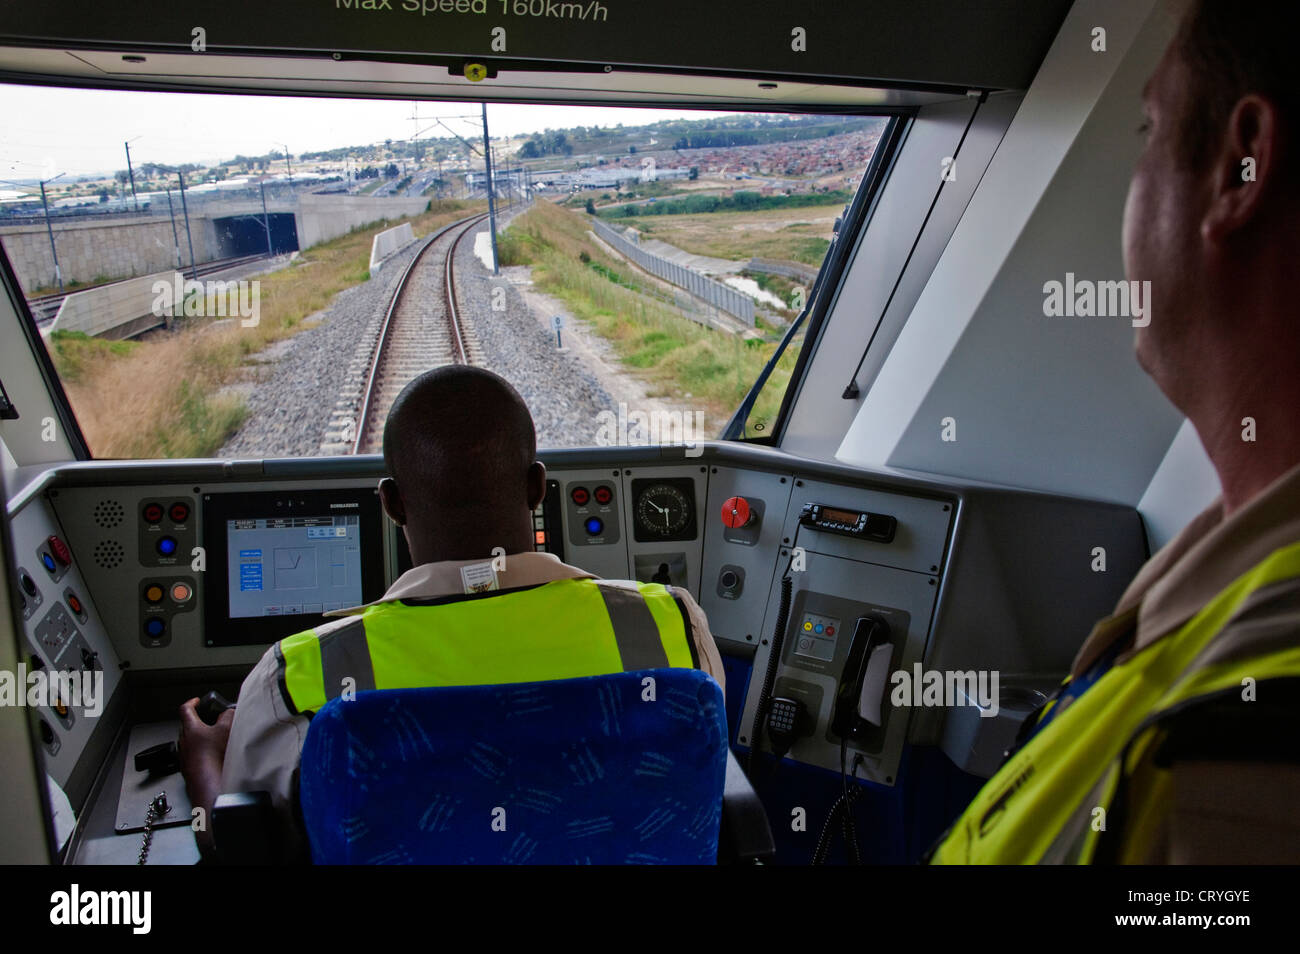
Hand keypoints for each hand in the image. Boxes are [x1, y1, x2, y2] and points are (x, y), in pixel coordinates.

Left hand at [177, 698, 233, 856]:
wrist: (208, 783)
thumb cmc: (213, 756)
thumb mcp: (226, 728)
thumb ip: (227, 716)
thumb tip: (228, 712)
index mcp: (190, 729)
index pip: (186, 709)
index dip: (192, 703)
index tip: (198, 701)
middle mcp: (184, 743)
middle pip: (188, 727)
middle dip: (199, 722)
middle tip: (210, 721)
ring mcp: (185, 758)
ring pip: (191, 743)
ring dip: (201, 740)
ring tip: (216, 741)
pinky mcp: (189, 771)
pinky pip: (194, 758)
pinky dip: (202, 754)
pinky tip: (215, 758)